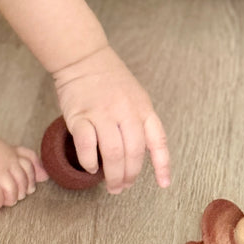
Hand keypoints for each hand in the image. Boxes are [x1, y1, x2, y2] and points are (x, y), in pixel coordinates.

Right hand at [52, 44, 170, 193]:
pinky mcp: (80, 115)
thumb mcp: (135, 96)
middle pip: (133, 153)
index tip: (164, 183)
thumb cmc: (110, 79)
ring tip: (110, 184)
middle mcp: (126, 110)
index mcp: (142, 107)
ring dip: (113, 175)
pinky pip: (86, 145)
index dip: (162, 164)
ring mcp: (102, 112)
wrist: (84, 57)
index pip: (157, 139)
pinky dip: (90, 162)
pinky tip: (91, 167)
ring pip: (113, 153)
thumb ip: (140, 121)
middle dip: (129, 176)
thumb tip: (138, 155)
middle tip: (122, 186)